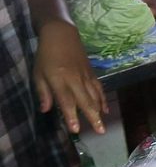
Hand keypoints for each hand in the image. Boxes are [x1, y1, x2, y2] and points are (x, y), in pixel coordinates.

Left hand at [32, 20, 106, 134]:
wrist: (61, 34)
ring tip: (103, 125)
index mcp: (59, 80)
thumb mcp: (38, 73)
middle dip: (93, 117)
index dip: (71, 116)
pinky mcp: (91, 73)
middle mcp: (75, 80)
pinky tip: (105, 110)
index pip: (66, 101)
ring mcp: (85, 76)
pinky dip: (103, 100)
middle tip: (100, 132)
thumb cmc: (46, 55)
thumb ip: (43, 92)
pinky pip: (99, 88)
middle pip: (86, 101)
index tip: (75, 129)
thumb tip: (45, 110)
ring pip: (95, 96)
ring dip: (99, 111)